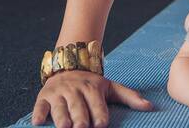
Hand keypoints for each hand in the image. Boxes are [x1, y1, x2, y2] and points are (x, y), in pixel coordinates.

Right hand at [31, 70, 153, 127]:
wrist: (69, 65)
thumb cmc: (92, 84)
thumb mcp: (111, 87)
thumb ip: (130, 97)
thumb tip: (150, 107)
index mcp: (93, 88)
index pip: (98, 104)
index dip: (100, 114)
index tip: (101, 124)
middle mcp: (76, 90)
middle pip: (78, 107)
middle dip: (80, 118)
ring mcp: (59, 93)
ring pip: (59, 107)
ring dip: (61, 117)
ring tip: (64, 127)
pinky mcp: (44, 96)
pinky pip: (40, 105)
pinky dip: (39, 113)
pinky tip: (38, 122)